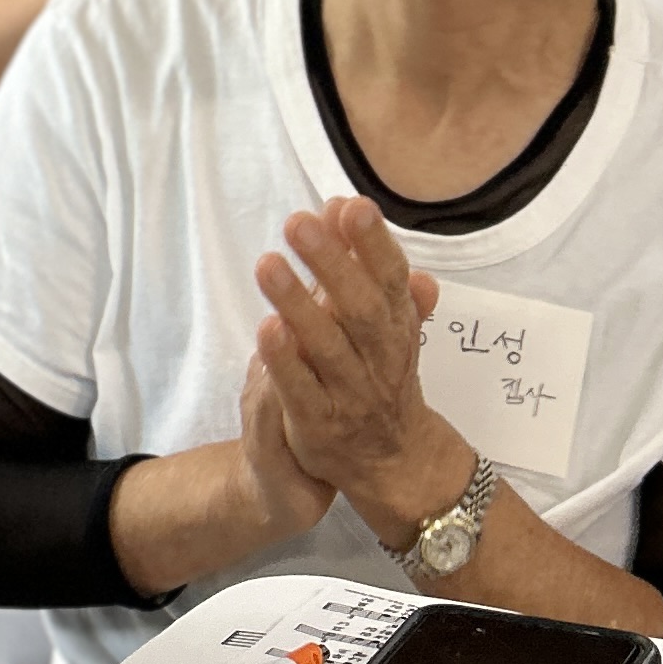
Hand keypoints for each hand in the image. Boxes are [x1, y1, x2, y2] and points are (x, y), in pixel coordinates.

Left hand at [250, 199, 458, 542]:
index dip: (373, 245)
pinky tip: (265, 329)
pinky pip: (302, 391)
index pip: (389, 280)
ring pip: (328, 348)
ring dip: (298, 305)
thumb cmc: (381, 372)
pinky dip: (285, 362)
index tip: (351, 206)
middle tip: (299, 223)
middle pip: (360, 309)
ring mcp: (351, 393)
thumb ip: (363, 263)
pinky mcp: (319, 424)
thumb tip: (346, 204)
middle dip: (332, 265)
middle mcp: (379, 358)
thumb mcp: (386, 320)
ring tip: (268, 264)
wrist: (393, 458)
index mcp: (396, 327)